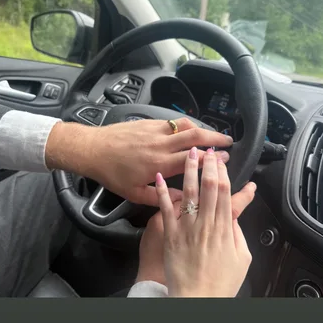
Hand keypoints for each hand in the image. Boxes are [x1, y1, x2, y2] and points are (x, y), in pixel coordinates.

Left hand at [45, 117, 231, 205]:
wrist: (93, 150)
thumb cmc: (112, 174)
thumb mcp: (135, 193)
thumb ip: (161, 197)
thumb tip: (183, 200)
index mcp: (159, 164)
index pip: (192, 160)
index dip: (211, 159)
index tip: (225, 159)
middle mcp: (160, 145)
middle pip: (195, 137)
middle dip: (215, 138)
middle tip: (229, 142)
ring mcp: (155, 131)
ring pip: (185, 125)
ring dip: (203, 128)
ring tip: (214, 133)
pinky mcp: (149, 122)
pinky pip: (173, 121)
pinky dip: (186, 124)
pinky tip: (192, 128)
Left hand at [154, 147, 252, 296]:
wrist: (196, 299)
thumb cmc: (219, 284)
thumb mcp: (242, 259)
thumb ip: (238, 235)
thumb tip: (234, 218)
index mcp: (224, 229)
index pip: (224, 192)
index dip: (223, 173)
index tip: (222, 160)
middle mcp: (206, 224)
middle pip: (208, 186)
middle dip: (209, 164)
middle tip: (208, 150)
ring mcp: (187, 229)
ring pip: (189, 192)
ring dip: (190, 170)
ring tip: (190, 154)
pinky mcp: (170, 236)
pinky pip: (166, 210)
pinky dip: (164, 192)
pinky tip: (162, 177)